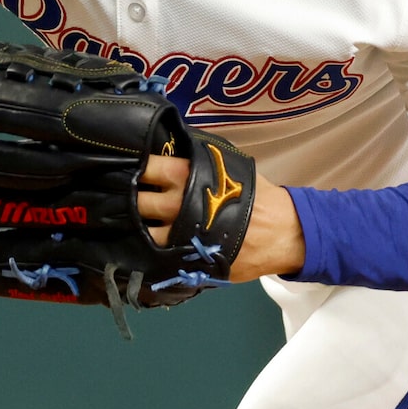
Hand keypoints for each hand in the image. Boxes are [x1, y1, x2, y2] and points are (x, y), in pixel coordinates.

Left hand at [138, 154, 303, 279]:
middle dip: (127, 200)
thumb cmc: (256, 196)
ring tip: (135, 226)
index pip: (146, 166)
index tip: (127, 171)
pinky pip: (156, 256)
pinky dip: (149, 251)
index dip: (133, 168)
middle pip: (135, 200)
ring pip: (141, 231)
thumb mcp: (229, 166)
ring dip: (135, 229)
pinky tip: (147, 248)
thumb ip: (199, 161)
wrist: (283, 233)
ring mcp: (179, 233)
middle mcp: (178, 202)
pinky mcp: (185, 259)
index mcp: (187, 174)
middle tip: (124, 201)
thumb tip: (176, 149)